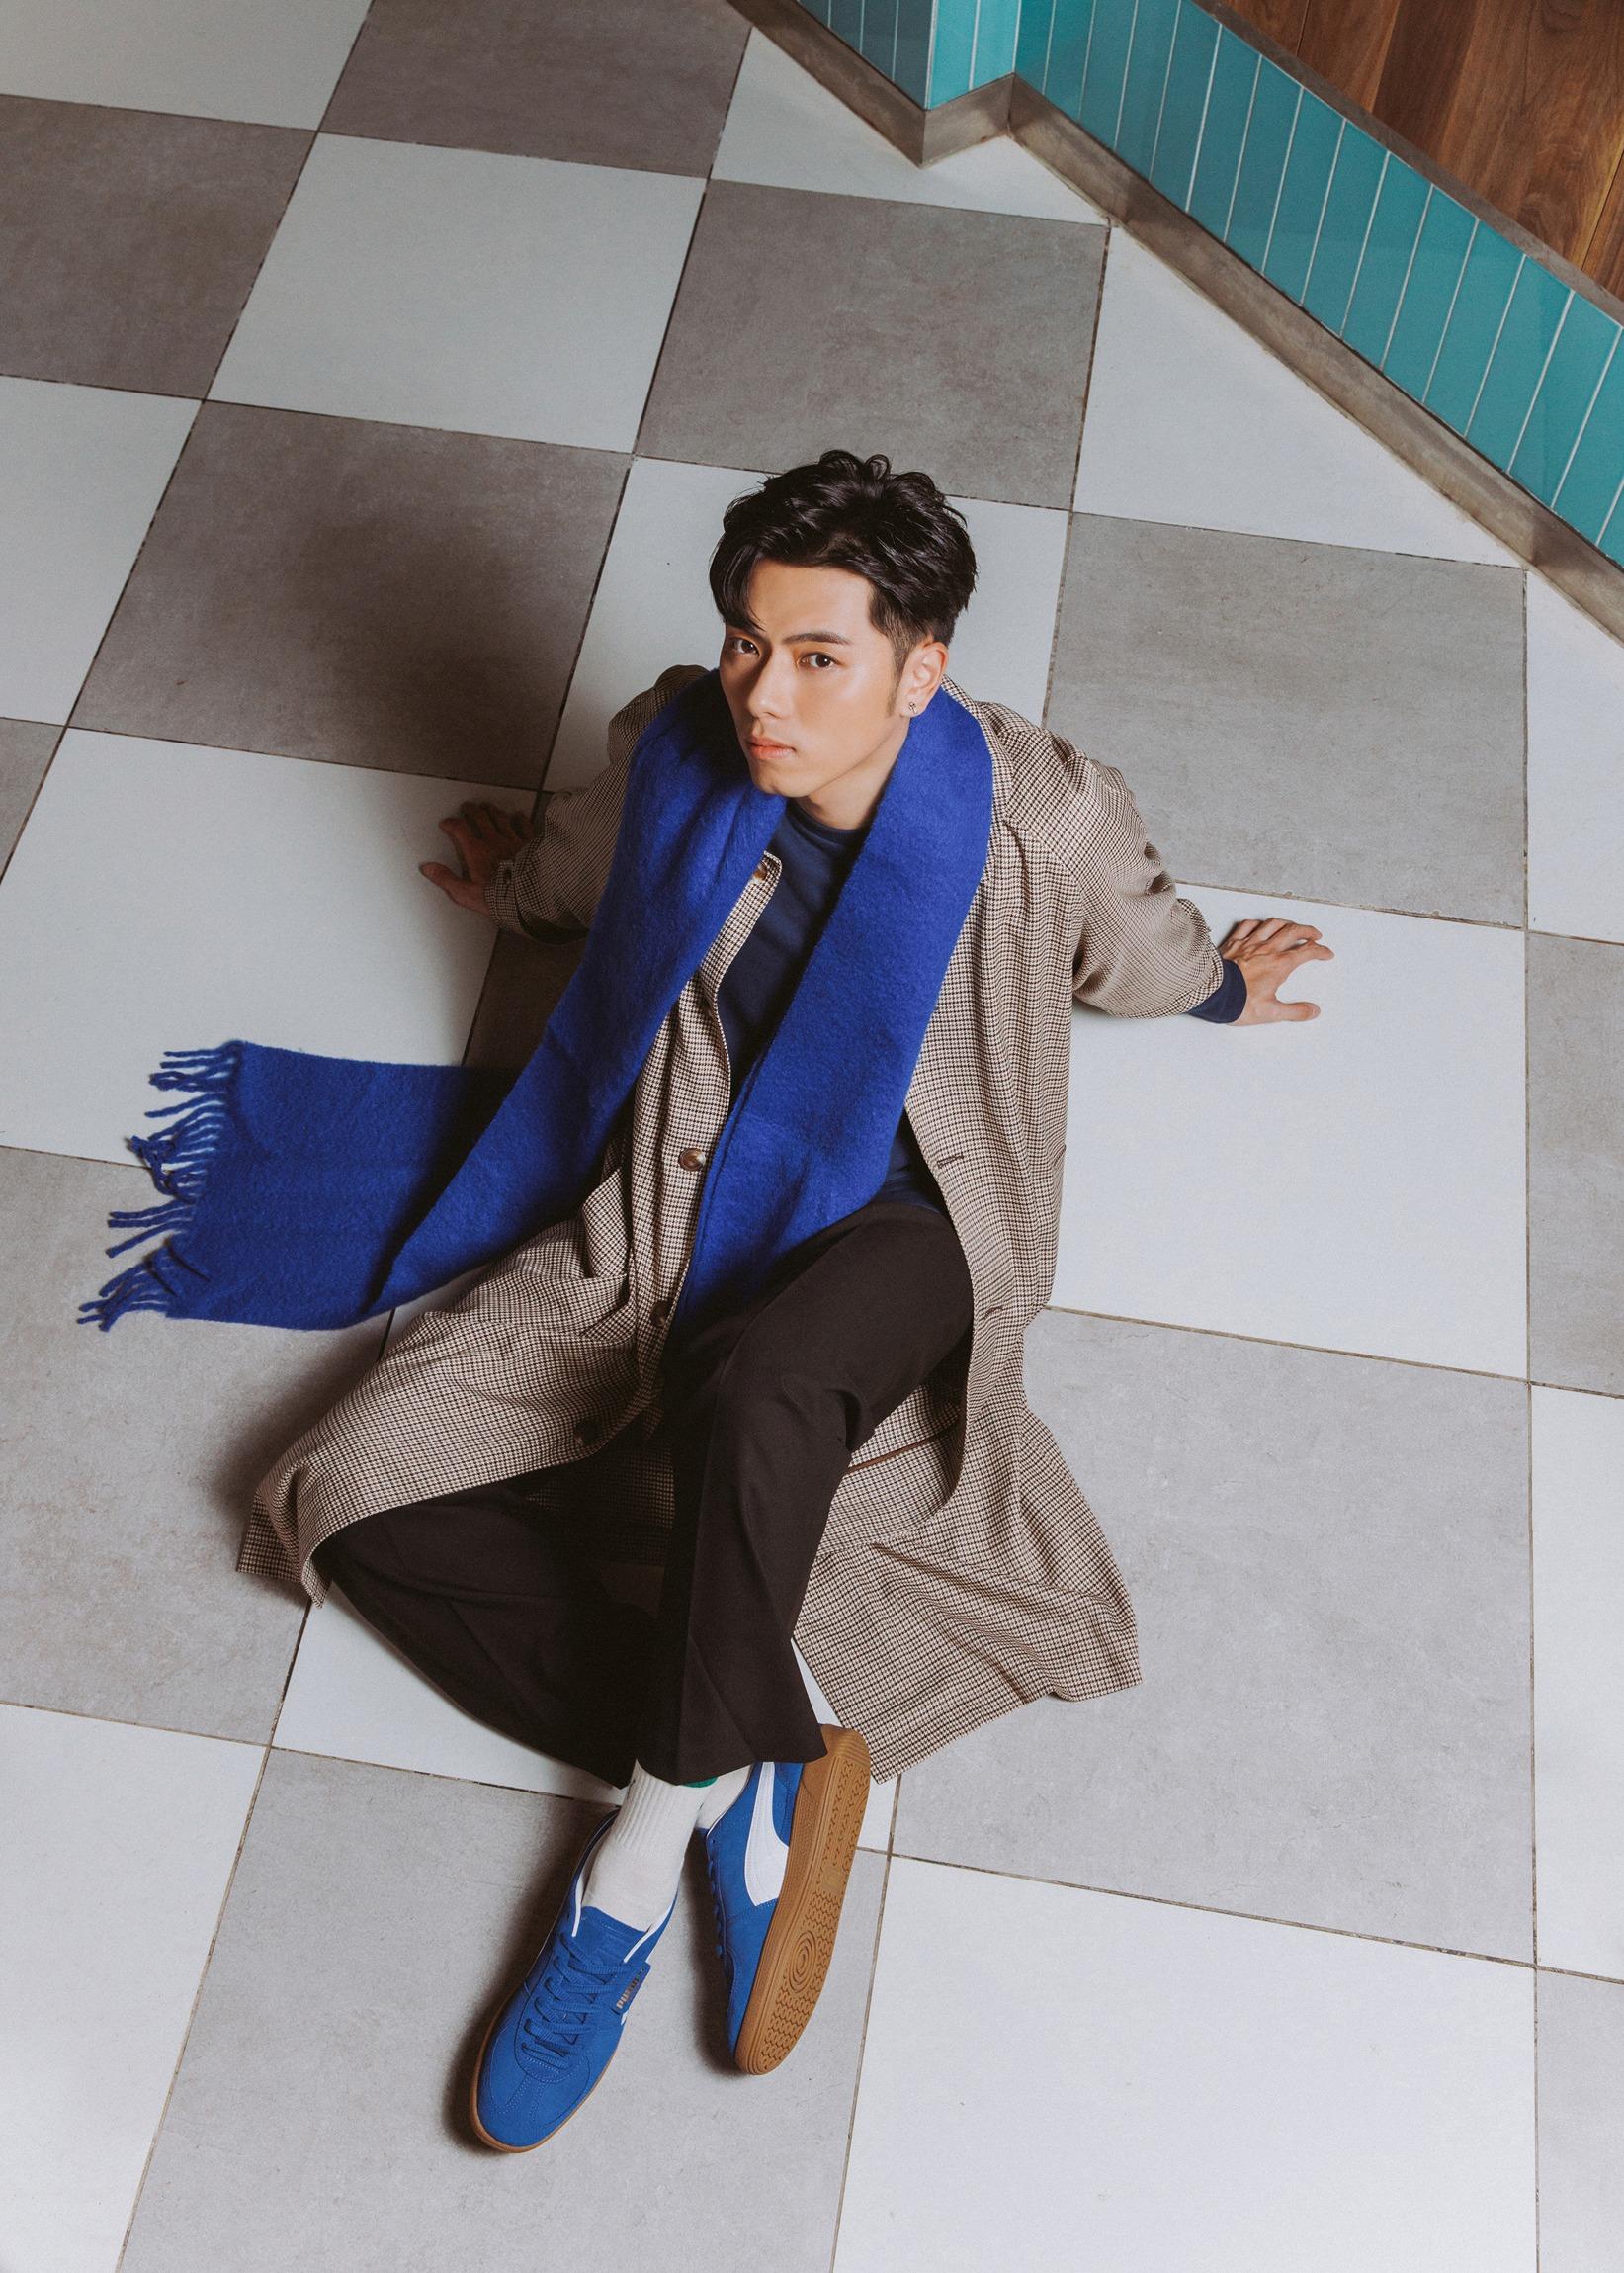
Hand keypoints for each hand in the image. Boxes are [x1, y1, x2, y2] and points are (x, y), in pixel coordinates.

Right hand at [420, 800, 532, 914]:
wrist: (528, 897)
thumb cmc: (498, 897)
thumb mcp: (466, 893)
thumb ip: (446, 879)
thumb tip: (428, 868)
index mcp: (477, 851)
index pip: (460, 830)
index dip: (451, 824)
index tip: (446, 823)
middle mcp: (494, 841)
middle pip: (480, 818)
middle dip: (471, 811)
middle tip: (466, 807)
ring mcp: (512, 841)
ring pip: (501, 819)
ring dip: (492, 811)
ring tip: (487, 806)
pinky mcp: (529, 845)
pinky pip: (524, 827)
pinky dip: (520, 819)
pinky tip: (519, 816)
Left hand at [1219, 916, 1333, 1023]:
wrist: (1211, 993)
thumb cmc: (1236, 1002)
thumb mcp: (1271, 1013)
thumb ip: (1294, 1011)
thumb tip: (1312, 1011)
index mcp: (1279, 965)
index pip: (1306, 952)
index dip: (1320, 951)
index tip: (1326, 953)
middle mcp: (1266, 950)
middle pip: (1293, 931)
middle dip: (1308, 931)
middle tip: (1315, 935)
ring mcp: (1248, 944)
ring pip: (1272, 924)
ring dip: (1286, 923)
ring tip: (1292, 926)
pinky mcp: (1232, 943)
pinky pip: (1247, 926)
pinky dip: (1258, 923)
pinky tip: (1260, 925)